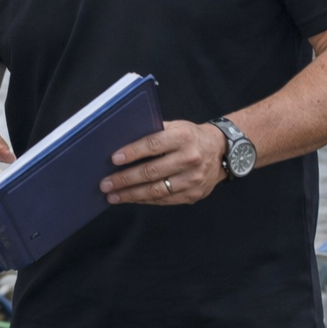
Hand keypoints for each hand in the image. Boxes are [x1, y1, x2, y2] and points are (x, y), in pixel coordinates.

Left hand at [100, 120, 227, 204]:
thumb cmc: (190, 136)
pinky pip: (164, 200)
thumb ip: (152, 132)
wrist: (221, 151)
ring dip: (131, 195)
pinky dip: (144, 200)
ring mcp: (193, 179)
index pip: (153, 145)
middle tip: (105, 184)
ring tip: (112, 196)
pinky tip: (130, 198)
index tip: (114, 159)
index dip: (132, 152)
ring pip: (156, 190)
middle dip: (125, 179)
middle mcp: (190, 158)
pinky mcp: (194, 195)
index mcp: (183, 137)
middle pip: (152, 172)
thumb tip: (120, 140)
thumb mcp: (175, 126)